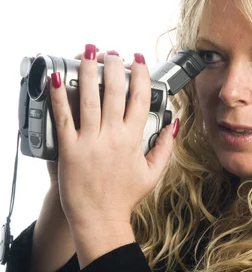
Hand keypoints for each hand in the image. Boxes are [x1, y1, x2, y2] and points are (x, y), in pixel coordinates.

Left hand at [48, 45, 177, 235]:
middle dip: (114, 66)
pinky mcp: (69, 149)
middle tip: (112, 52)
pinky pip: (63, 117)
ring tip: (88, 52)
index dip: (140, 75)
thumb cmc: (124, 197)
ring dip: (89, 71)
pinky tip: (58, 78)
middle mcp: (112, 137)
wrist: (99, 219)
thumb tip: (174, 123)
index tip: (138, 60)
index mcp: (133, 140)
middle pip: (114, 92)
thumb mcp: (153, 173)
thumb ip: (166, 146)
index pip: (140, 99)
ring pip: (89, 98)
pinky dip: (60, 96)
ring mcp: (89, 142)